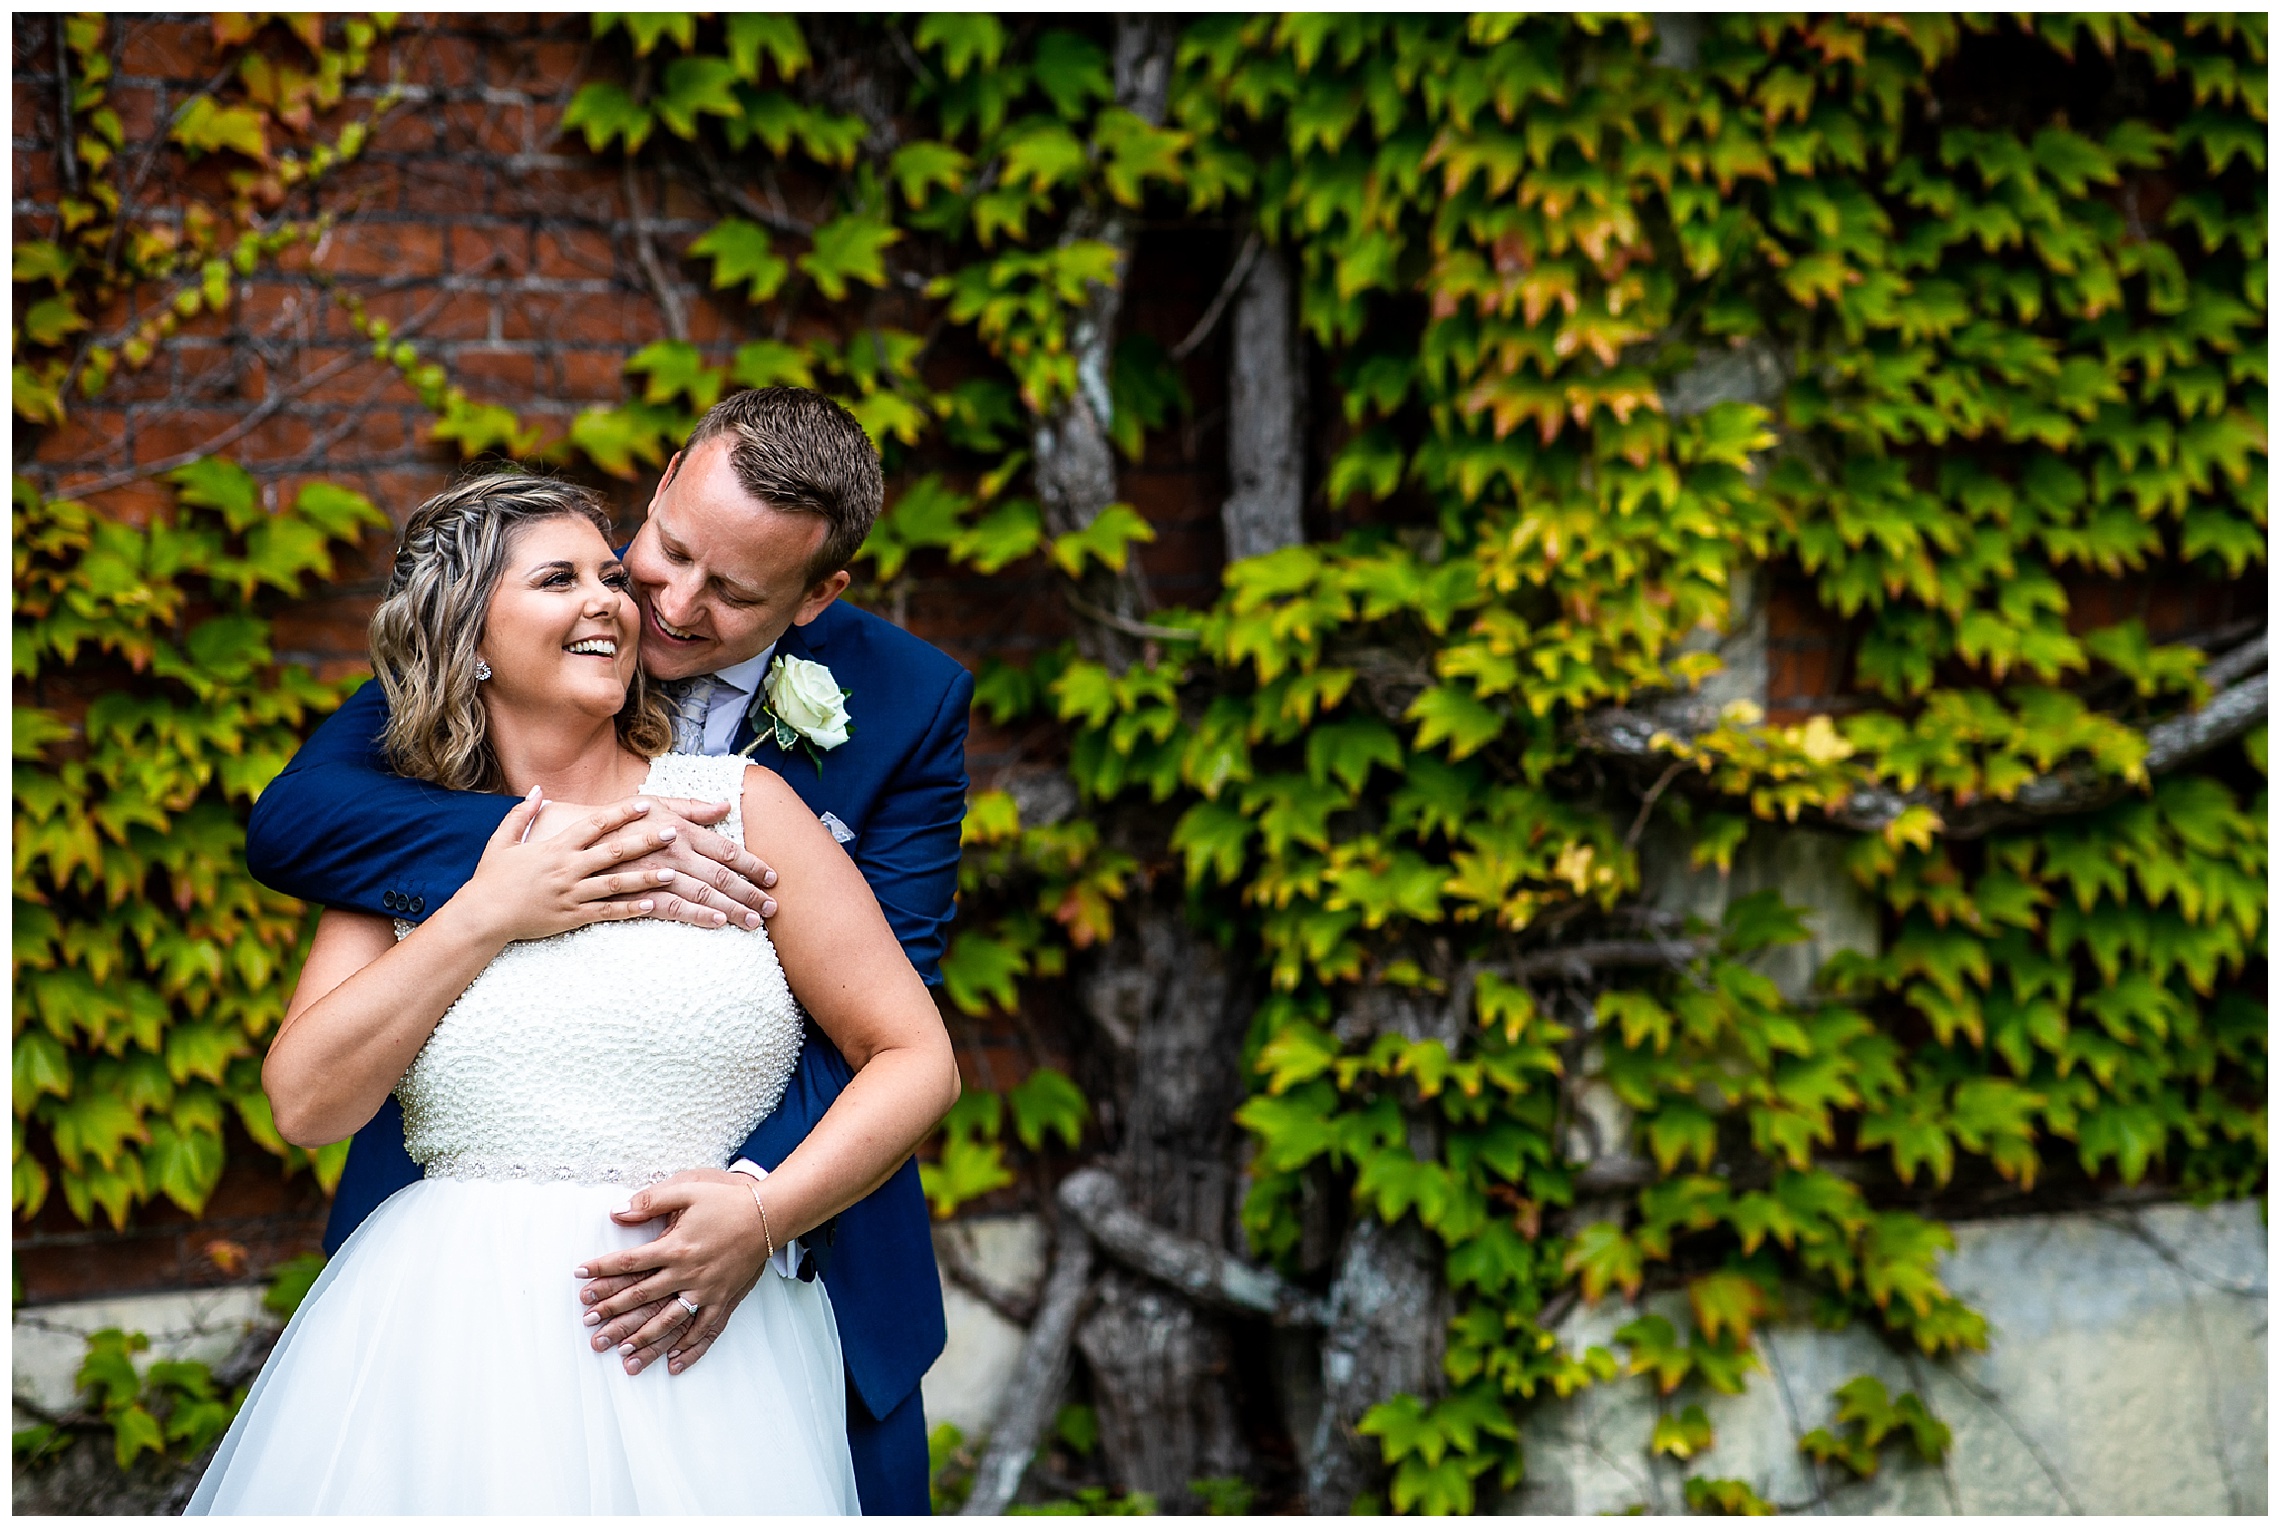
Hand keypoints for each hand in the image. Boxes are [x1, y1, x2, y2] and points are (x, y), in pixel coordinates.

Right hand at [445, 789, 675, 944]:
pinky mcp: (572, 916)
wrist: (481, 916)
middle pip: (613, 851)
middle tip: (672, 833)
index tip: (644, 804)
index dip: (621, 813)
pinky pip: (606, 912)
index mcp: (555, 848)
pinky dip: (629, 909)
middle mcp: (568, 868)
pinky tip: (651, 905)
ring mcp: (572, 894)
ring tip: (671, 872)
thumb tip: (536, 789)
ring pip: (615, 883)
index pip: (594, 825)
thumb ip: (522, 814)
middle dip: (645, 841)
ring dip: (645, 877)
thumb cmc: (491, 879)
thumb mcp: (502, 841)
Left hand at [574, 1169, 771, 1375]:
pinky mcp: (724, 1298)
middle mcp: (688, 1273)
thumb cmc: (727, 1200)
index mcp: (676, 1246)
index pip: (629, 1261)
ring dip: (644, 1338)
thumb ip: (651, 1200)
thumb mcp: (687, 1189)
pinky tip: (673, 1361)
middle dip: (612, 1310)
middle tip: (589, 1323)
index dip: (602, 1269)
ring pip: (669, 1320)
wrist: (770, 1214)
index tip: (580, 1276)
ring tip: (621, 1351)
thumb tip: (617, 1212)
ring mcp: (707, 1289)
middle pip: (642, 1296)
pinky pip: (704, 1328)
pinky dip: (689, 1346)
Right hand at [591, 795, 778, 931]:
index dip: (752, 864)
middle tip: (773, 909)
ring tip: (752, 923)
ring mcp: (649, 875)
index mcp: (677, 830)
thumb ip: (691, 807)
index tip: (773, 878)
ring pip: (697, 895)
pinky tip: (714, 923)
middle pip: (717, 876)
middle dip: (748, 893)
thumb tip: (725, 804)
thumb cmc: (616, 819)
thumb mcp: (654, 804)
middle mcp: (668, 852)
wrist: (565, 839)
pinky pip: (666, 909)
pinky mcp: (634, 895)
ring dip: (727, 909)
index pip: (724, 849)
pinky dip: (692, 915)